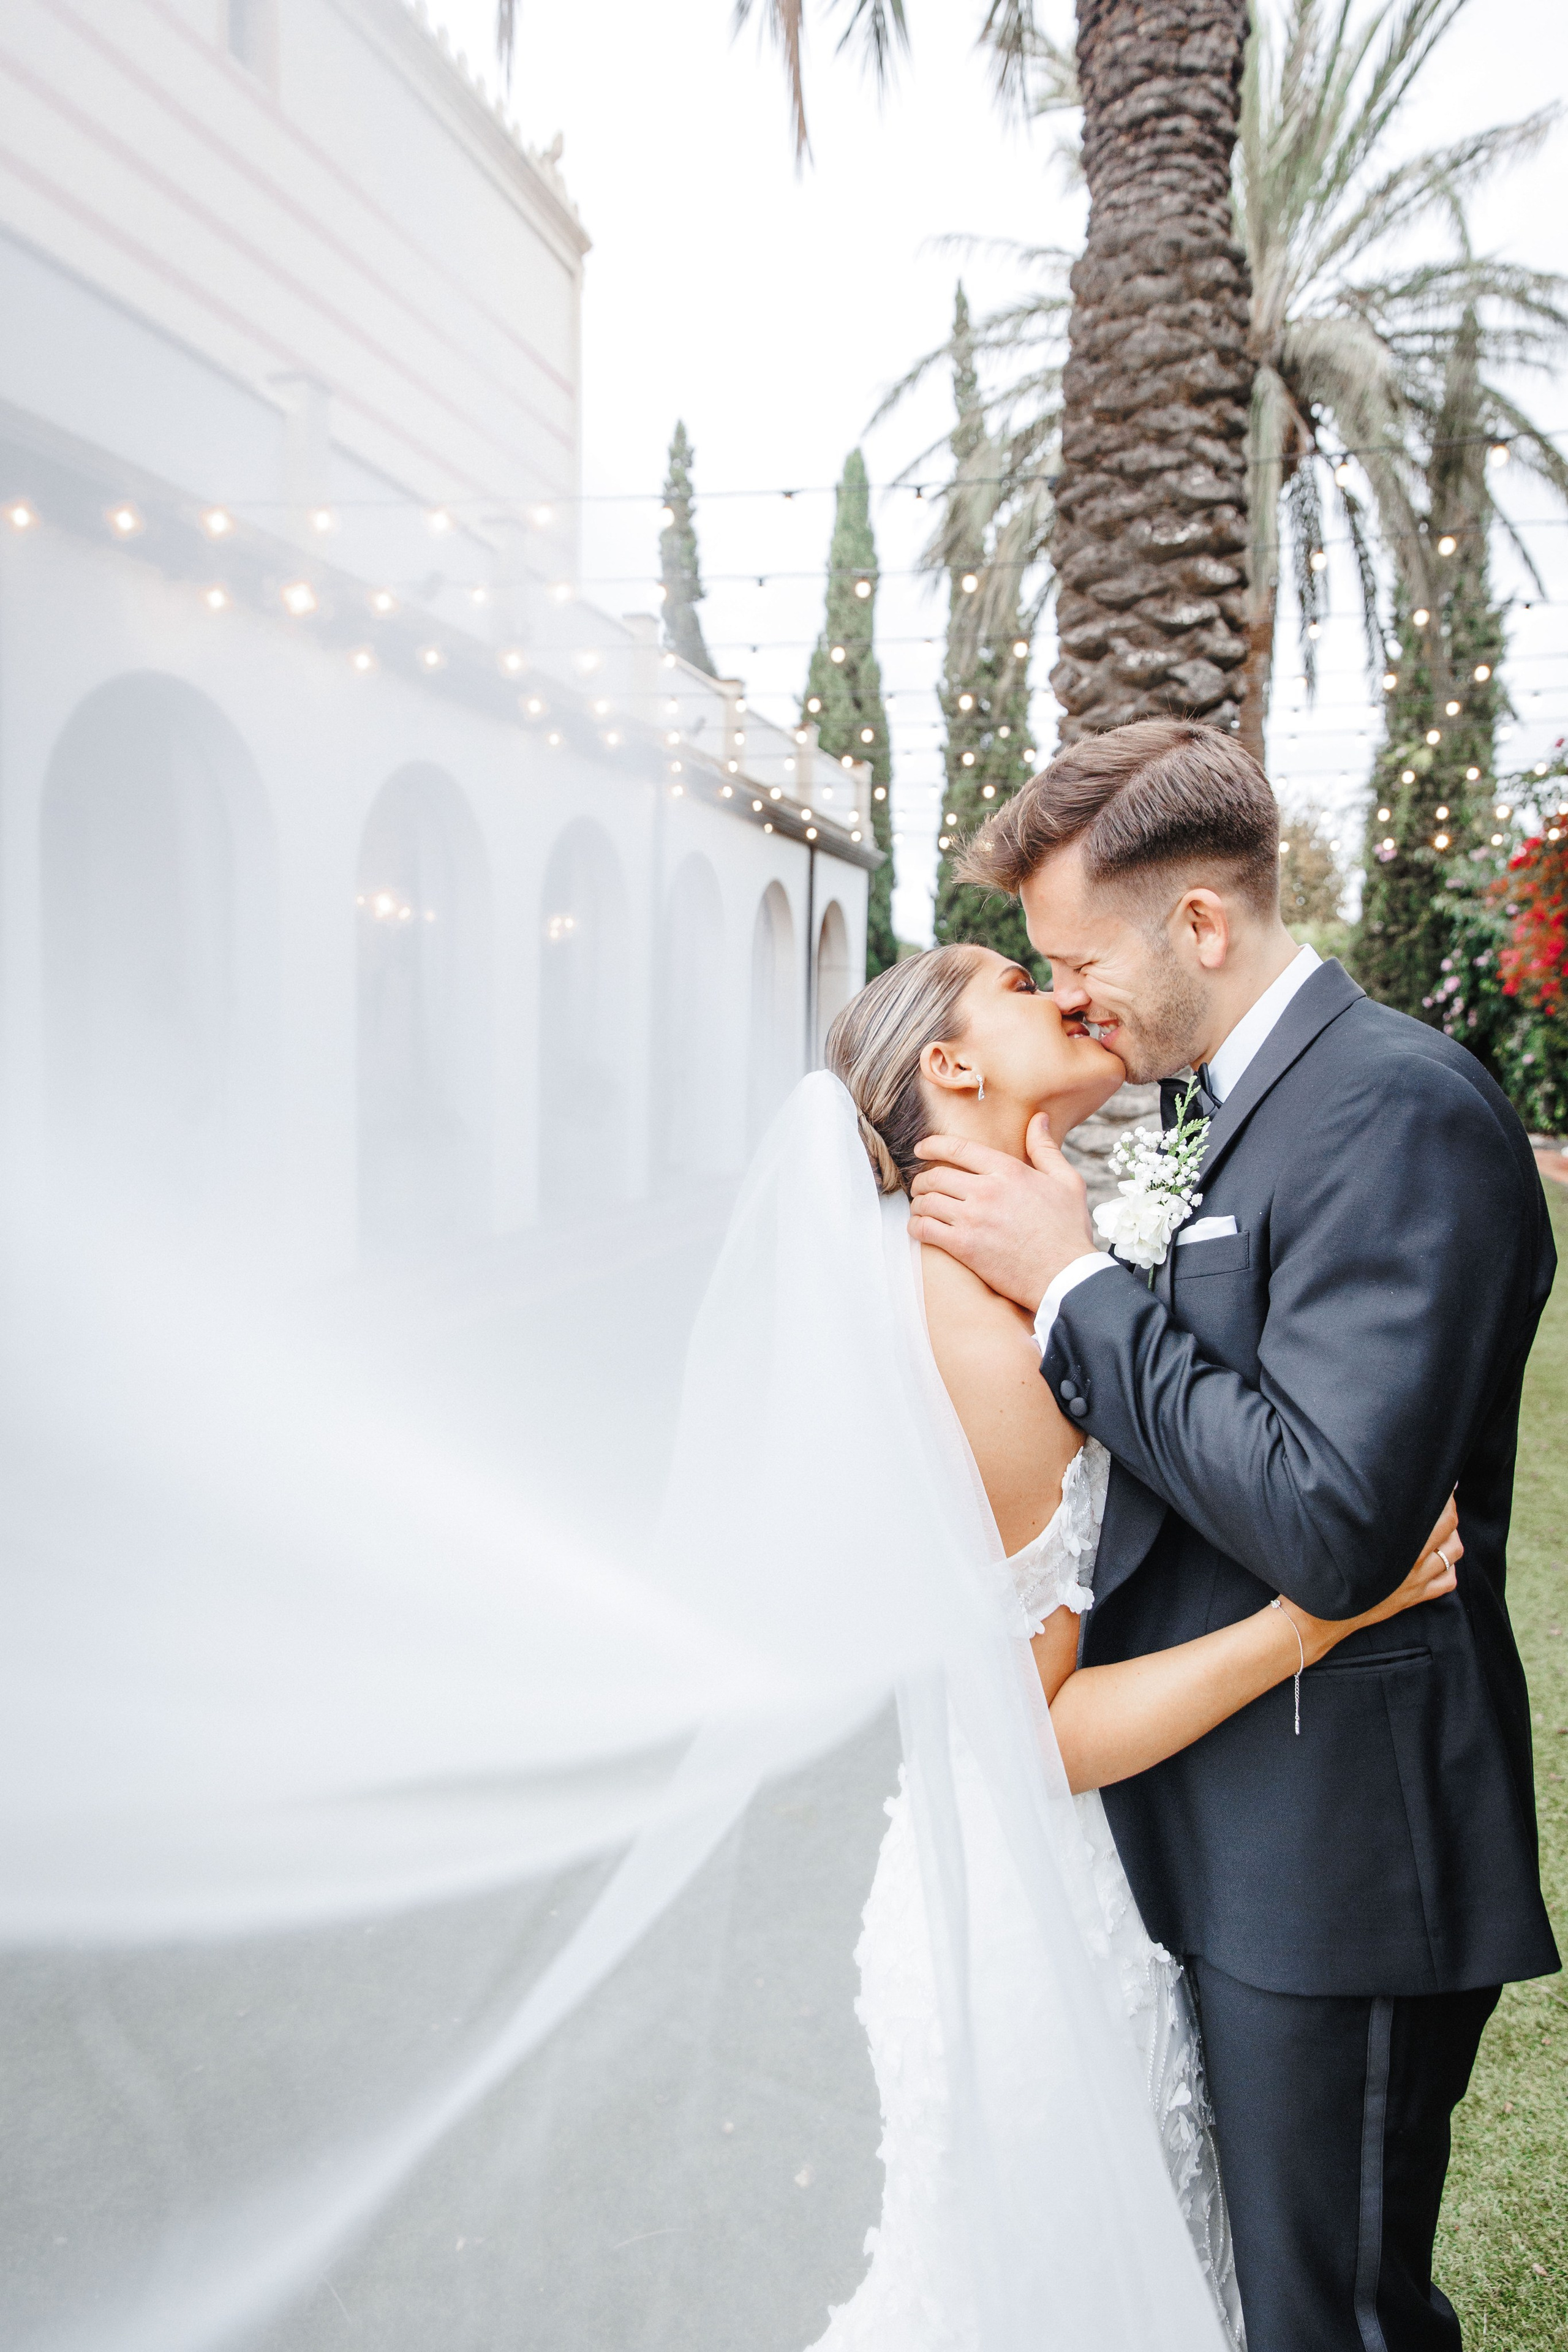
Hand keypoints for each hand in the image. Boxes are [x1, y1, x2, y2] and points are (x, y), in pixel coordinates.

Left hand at [908, 1117, 1096, 1312]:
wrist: (1066, 1275)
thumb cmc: (1068, 1230)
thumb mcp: (1067, 1182)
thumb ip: (1046, 1148)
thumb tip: (1039, 1119)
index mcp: (1008, 1170)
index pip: (958, 1148)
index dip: (933, 1145)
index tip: (921, 1149)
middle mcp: (987, 1190)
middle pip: (936, 1175)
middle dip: (922, 1179)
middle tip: (920, 1186)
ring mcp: (973, 1218)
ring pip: (927, 1202)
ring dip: (918, 1203)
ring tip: (920, 1207)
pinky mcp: (964, 1246)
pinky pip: (926, 1229)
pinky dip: (916, 1226)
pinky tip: (919, 1228)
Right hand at [1287, 1494, 1461, 1665]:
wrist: (1323, 1616)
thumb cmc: (1327, 1570)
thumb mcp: (1345, 1537)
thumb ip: (1365, 1516)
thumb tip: (1375, 1493)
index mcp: (1397, 1543)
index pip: (1437, 1513)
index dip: (1442, 1495)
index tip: (1436, 1481)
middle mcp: (1413, 1561)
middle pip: (1450, 1527)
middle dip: (1448, 1509)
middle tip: (1438, 1498)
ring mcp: (1417, 1580)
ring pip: (1454, 1552)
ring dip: (1451, 1536)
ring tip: (1438, 1527)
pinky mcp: (1416, 1597)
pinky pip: (1448, 1582)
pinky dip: (1449, 1568)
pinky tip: (1436, 1560)